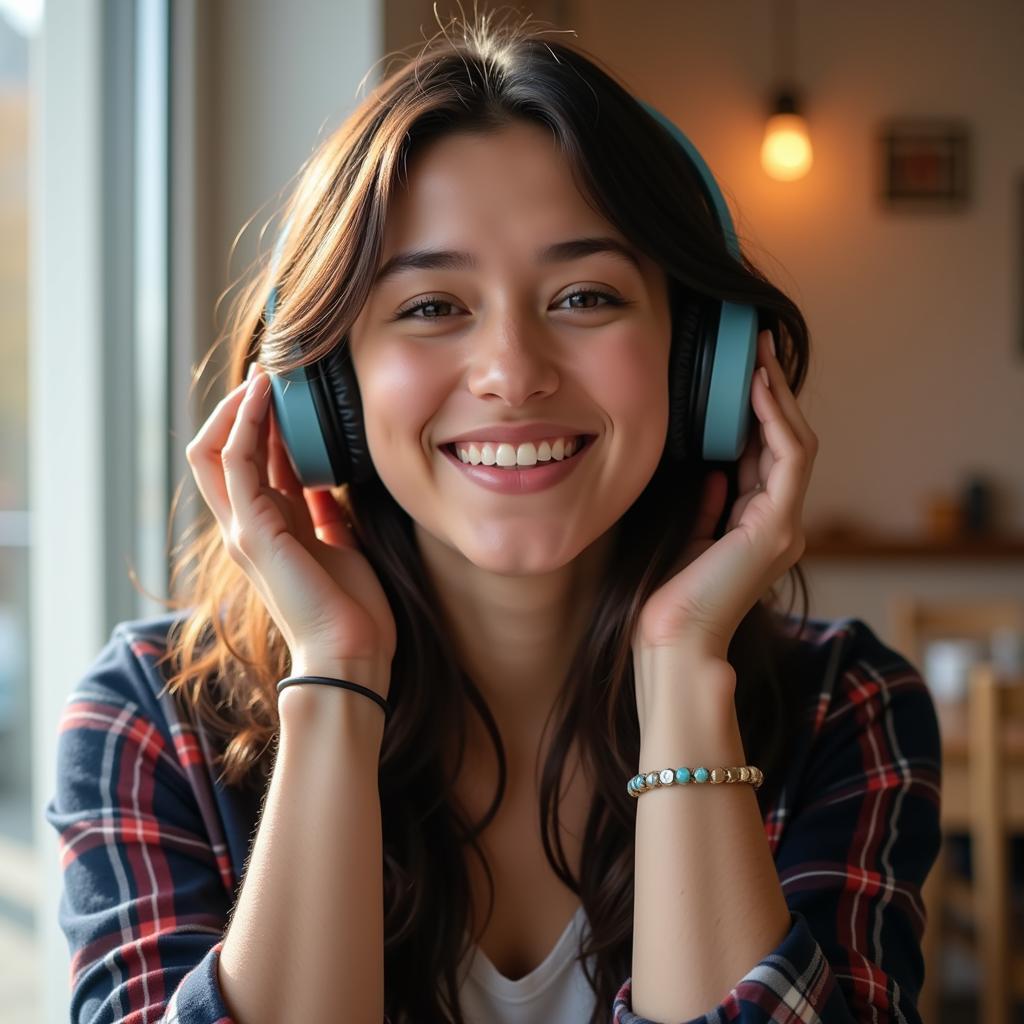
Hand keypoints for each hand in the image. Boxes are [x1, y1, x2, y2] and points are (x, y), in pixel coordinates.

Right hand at [185, 365, 396, 697]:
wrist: (350, 654)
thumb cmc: (351, 611)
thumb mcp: (339, 547)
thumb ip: (325, 516)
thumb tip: (327, 489)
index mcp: (269, 530)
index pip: (247, 464)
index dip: (259, 424)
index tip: (284, 391)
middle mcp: (247, 526)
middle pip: (217, 453)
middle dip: (238, 410)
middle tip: (268, 372)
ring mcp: (242, 529)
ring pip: (213, 450)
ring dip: (237, 407)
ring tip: (264, 373)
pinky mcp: (252, 530)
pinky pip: (235, 462)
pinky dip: (245, 423)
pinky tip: (264, 396)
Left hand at [633, 329, 818, 675]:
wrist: (672, 640)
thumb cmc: (669, 596)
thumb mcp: (687, 534)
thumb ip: (706, 504)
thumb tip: (711, 471)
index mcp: (757, 526)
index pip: (764, 455)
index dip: (756, 411)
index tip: (739, 371)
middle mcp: (779, 523)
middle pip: (786, 442)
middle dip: (772, 392)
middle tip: (757, 346)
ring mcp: (784, 525)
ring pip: (795, 443)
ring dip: (778, 396)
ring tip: (760, 354)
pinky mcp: (777, 527)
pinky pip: (788, 458)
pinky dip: (775, 420)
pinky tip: (758, 389)